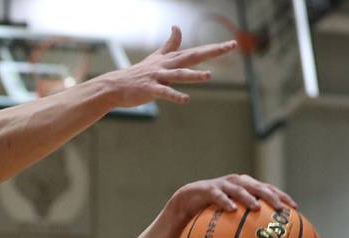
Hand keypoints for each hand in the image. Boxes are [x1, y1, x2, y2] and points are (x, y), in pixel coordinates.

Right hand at [98, 26, 236, 106]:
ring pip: (179, 74)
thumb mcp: (156, 57)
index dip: (214, 48)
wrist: (117, 85)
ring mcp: (158, 77)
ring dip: (194, 75)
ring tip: (208, 76)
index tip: (231, 44)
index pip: (196, 51)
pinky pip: (164, 92)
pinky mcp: (150, 89)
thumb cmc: (138, 73)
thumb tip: (177, 27)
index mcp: (170, 59)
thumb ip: (170, 44)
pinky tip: (185, 100)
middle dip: (212, 51)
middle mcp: (166, 65)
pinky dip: (175, 95)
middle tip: (230, 46)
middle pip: (193, 56)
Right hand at [166, 174, 297, 225]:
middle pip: (256, 186)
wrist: (179, 211)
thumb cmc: (204, 223)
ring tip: (256, 207)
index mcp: (243, 190)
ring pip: (238, 187)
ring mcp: (218, 185)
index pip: (266, 189)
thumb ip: (242, 234)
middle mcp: (233, 184)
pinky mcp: (203, 189)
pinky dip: (224, 200)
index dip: (281, 196)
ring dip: (248, 196)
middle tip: (280, 208)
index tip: (294, 208)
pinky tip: (232, 209)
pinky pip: (216, 194)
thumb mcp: (225, 228)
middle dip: (270, 195)